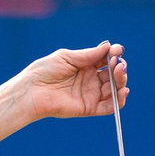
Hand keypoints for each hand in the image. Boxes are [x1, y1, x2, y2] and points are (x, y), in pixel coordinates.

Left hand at [0, 42, 127, 141]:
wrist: (31, 90)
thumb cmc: (44, 71)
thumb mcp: (67, 57)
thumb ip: (88, 55)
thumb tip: (109, 47)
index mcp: (84, 66)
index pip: (105, 60)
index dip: (114, 55)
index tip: (117, 50)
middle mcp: (90, 80)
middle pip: (112, 75)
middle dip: (119, 68)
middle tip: (118, 63)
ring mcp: (90, 94)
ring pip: (113, 89)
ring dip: (120, 81)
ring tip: (119, 72)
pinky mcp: (89, 108)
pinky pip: (108, 107)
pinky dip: (118, 101)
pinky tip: (123, 91)